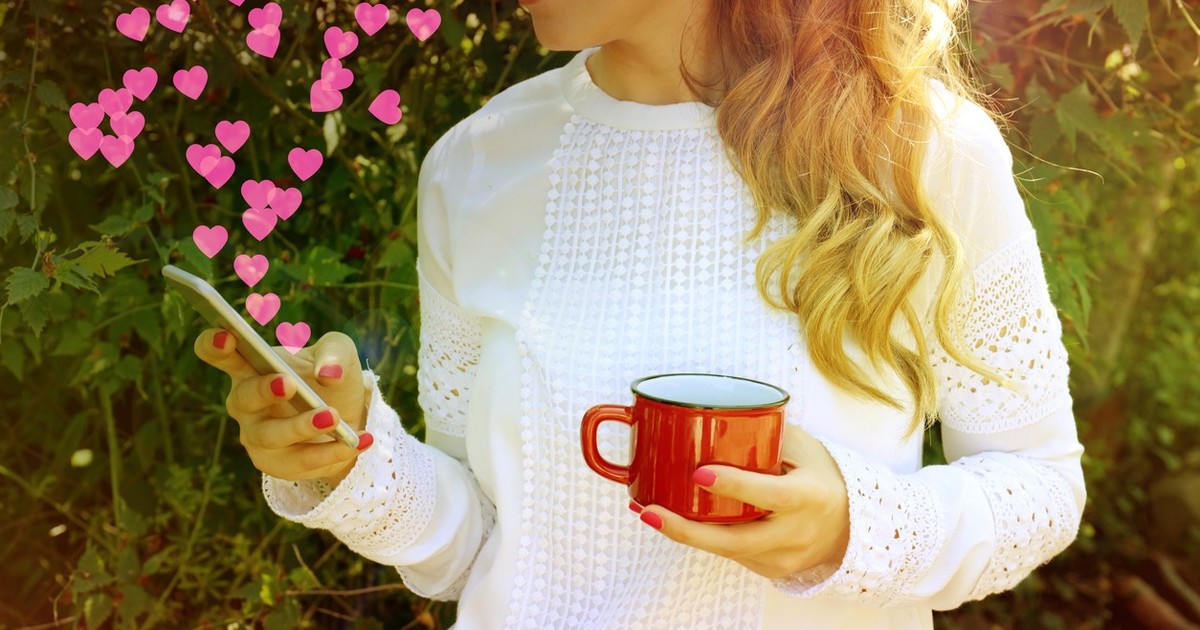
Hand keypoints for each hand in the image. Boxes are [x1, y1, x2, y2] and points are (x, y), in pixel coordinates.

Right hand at [194, 328, 371, 485]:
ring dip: (302, 427)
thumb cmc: (331, 376)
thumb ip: (334, 351)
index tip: (227, 336)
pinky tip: (358, 441)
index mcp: (251, 366)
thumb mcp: (340, 353)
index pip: (220, 353)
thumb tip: (328, 372)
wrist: (349, 417)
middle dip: (264, 390)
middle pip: (242, 398)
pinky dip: (331, 451)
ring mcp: (256, 435)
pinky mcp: (275, 463)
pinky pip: (300, 462)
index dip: (215, 345)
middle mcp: (245, 402)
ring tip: (333, 417)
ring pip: (272, 436)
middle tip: (290, 384)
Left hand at [631, 425, 850, 579]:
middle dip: (687, 530)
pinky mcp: (770, 569)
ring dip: (683, 533)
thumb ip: (767, 432)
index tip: (699, 473)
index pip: (770, 495)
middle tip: (649, 511)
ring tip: (647, 512)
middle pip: (736, 541)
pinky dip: (702, 537)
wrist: (851, 526)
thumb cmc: (822, 477)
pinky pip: (731, 554)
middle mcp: (796, 532)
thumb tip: (719, 411)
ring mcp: (783, 557)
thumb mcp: (804, 448)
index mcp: (809, 497)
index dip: (735, 485)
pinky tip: (673, 521)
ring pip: (726, 550)